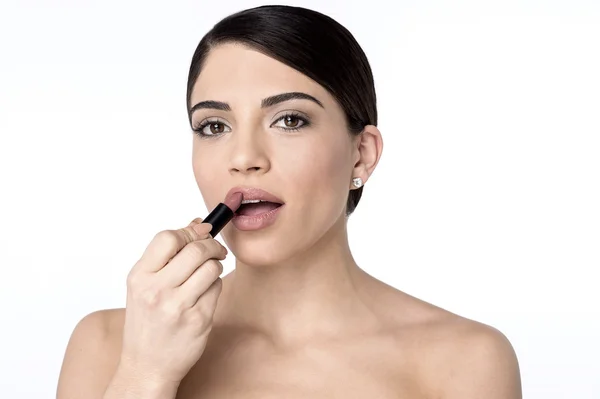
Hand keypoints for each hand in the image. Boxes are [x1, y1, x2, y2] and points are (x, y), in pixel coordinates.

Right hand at [118, 218, 226, 384]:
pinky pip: (217, 289)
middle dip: (212, 245)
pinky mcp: (199, 320)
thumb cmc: (146, 321)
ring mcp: (178, 307)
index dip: (190, 231)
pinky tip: (204, 295)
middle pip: (196, 249)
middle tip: (215, 250)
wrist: (147, 365)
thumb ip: (167, 256)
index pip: (167, 238)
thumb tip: (198, 224)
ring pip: (212, 268)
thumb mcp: (144, 285)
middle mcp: (156, 291)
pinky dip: (215, 287)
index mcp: (139, 277)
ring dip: (215, 267)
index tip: (202, 231)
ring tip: (206, 275)